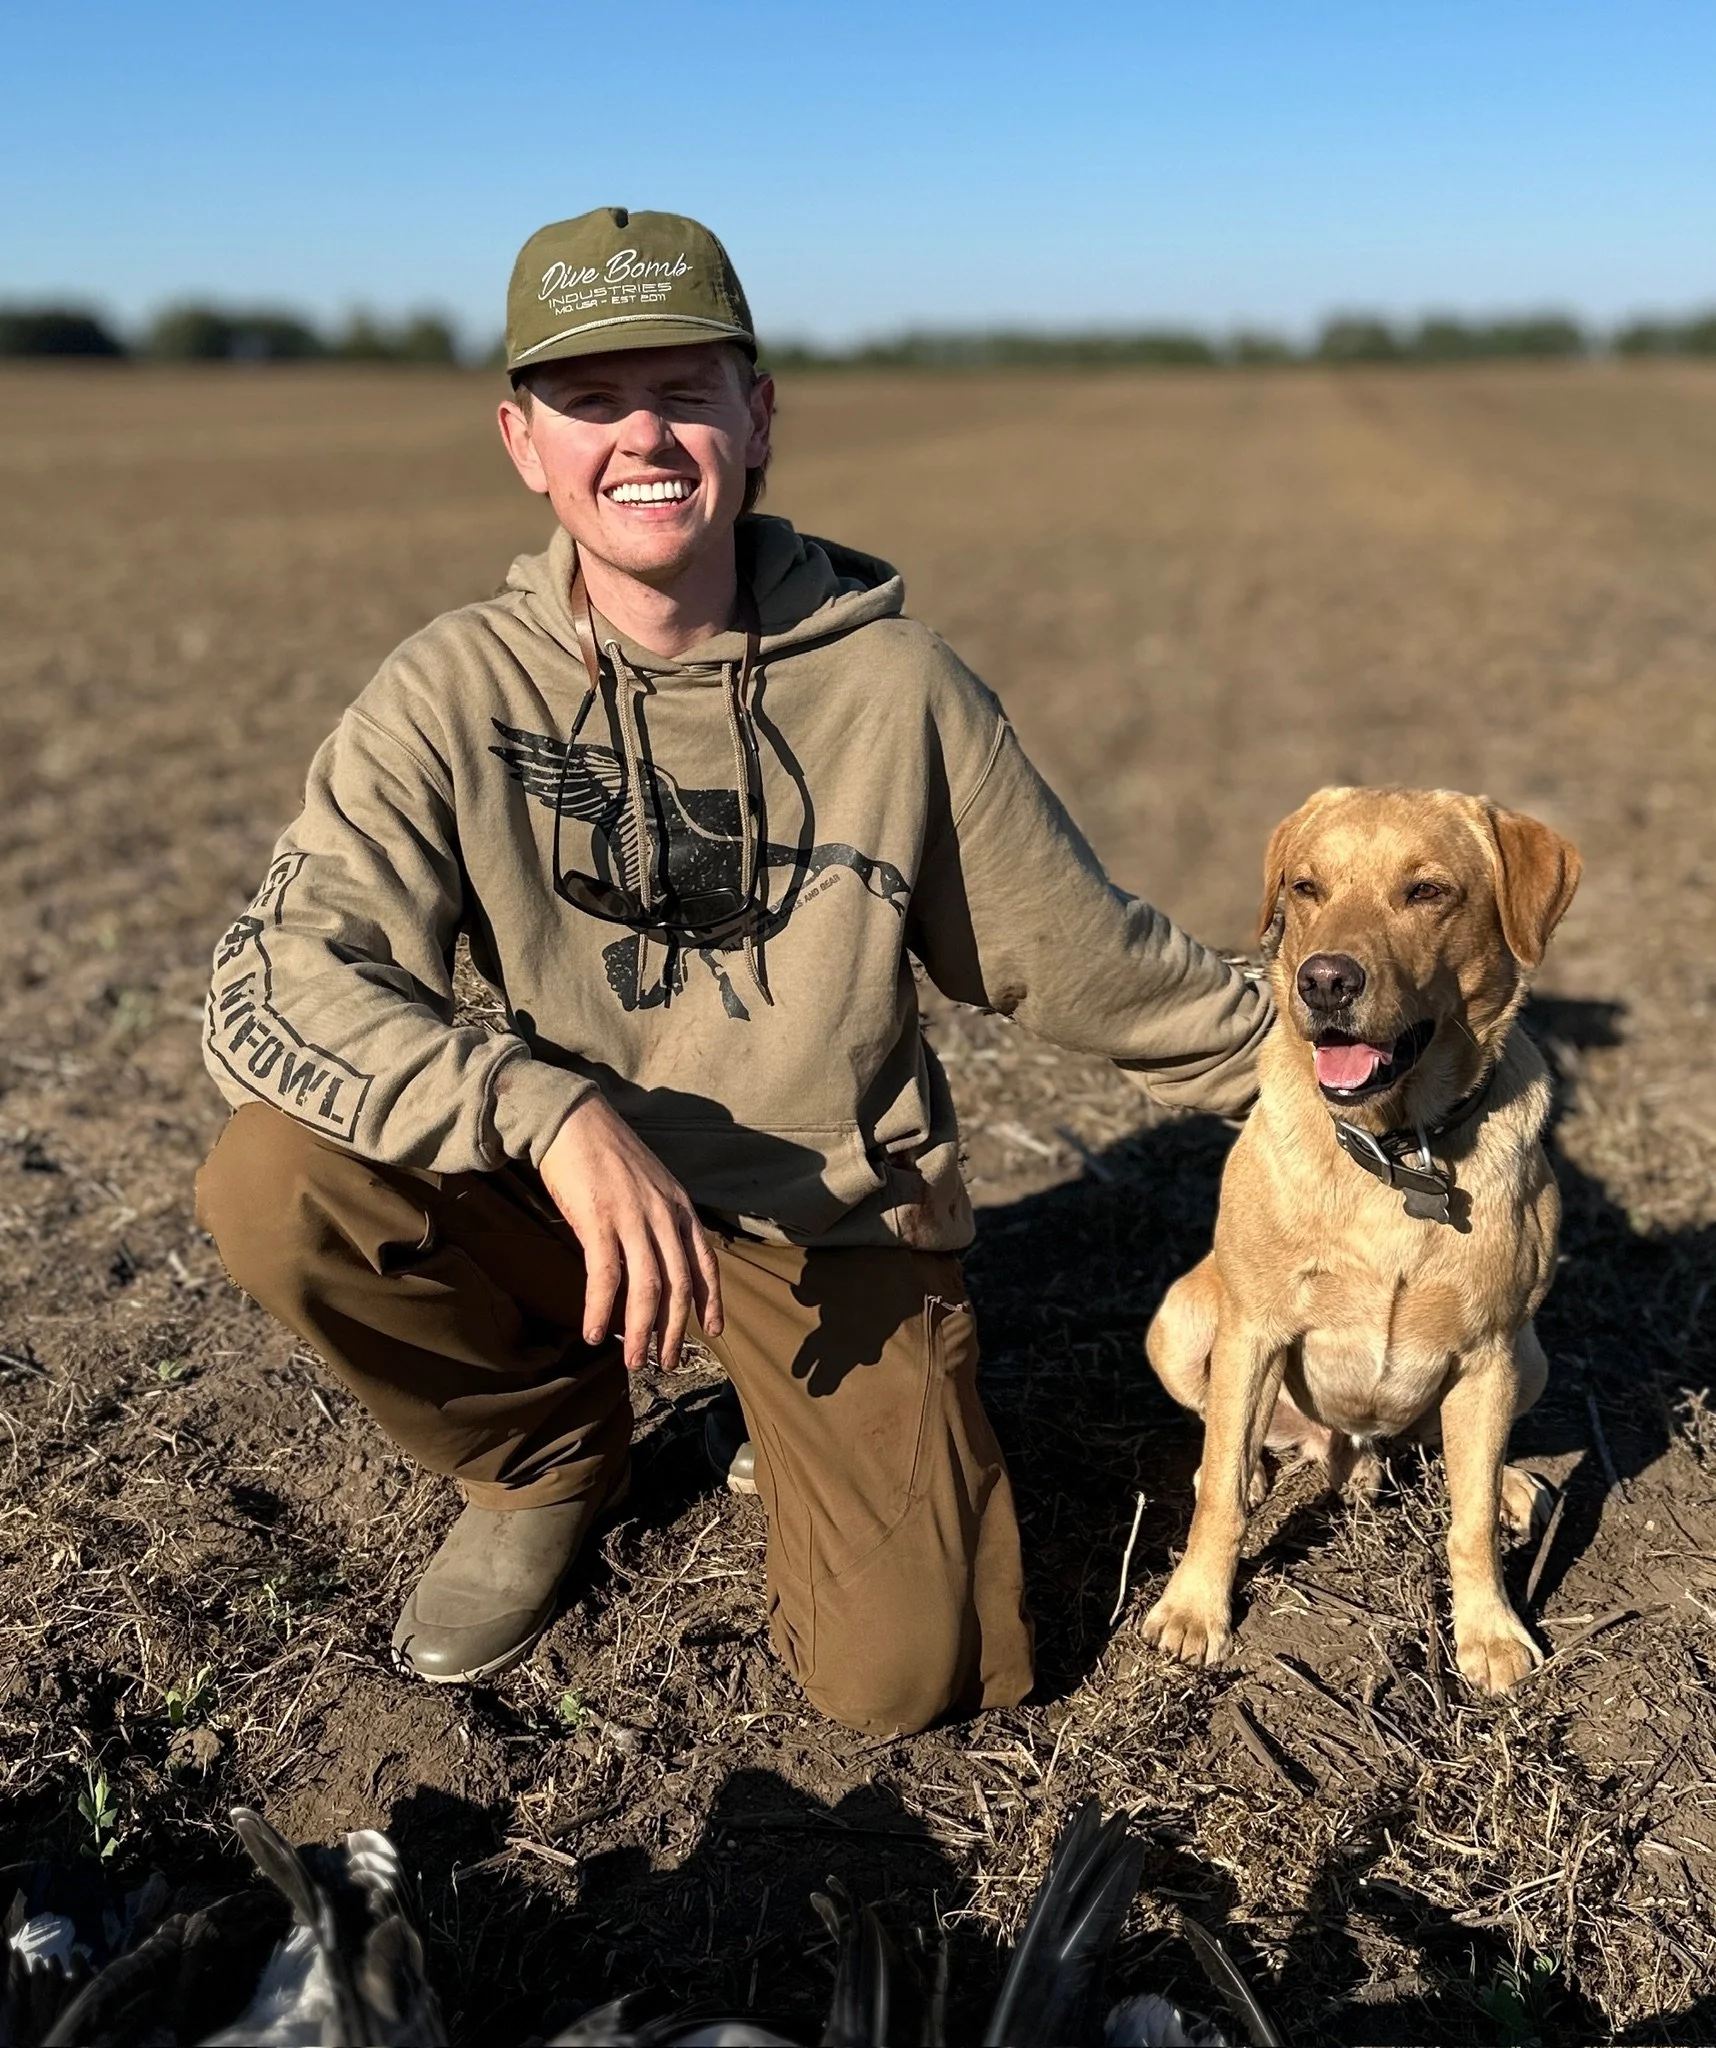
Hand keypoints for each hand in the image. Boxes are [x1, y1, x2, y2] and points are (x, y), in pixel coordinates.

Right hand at [538, 1093, 723, 1371]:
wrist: (572, 1119)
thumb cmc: (606, 1153)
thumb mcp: (650, 1184)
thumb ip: (660, 1219)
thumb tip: (658, 1259)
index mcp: (679, 1206)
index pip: (705, 1262)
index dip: (711, 1299)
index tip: (714, 1331)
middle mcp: (663, 1215)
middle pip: (678, 1285)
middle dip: (675, 1331)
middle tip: (667, 1362)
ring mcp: (633, 1218)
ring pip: (647, 1288)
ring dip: (640, 1332)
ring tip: (634, 1362)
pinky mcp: (598, 1220)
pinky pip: (605, 1277)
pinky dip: (601, 1310)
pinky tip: (594, 1334)